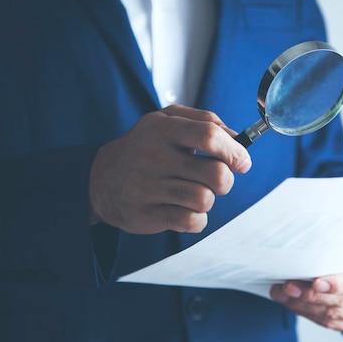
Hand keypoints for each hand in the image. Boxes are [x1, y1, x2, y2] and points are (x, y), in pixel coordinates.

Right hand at [89, 105, 251, 233]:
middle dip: (226, 180)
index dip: (234, 151)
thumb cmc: (145, 147)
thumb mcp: (167, 120)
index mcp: (163, 130)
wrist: (100, 179)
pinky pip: (191, 221)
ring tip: (194, 193)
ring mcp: (148, 187)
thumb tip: (237, 138)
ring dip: (208, 200)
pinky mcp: (146, 214)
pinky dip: (196, 219)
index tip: (242, 162)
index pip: (209, 135)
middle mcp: (154, 157)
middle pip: (216, 174)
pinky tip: (184, 209)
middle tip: (216, 180)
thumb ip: (204, 120)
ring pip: (205, 200)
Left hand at [270, 247, 342, 334]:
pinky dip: (308, 313)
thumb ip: (335, 242)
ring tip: (283, 293)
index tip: (315, 281)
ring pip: (334, 315)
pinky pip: (331, 324)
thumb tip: (306, 243)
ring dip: (304, 305)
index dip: (339, 283)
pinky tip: (293, 303)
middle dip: (311, 294)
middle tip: (287, 286)